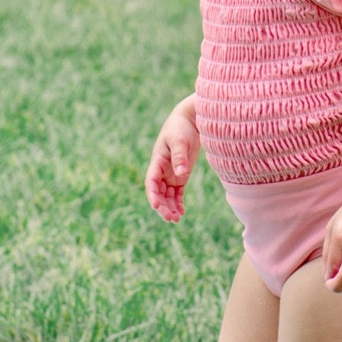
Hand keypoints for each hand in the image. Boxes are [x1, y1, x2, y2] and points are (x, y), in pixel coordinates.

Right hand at [145, 102, 199, 221]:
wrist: (190, 121)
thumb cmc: (181, 128)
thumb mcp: (179, 141)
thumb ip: (179, 157)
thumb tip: (181, 174)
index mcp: (157, 161)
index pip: (151, 182)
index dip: (152, 194)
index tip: (156, 205)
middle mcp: (161, 170)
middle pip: (159, 193)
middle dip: (163, 206)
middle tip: (171, 218)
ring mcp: (171, 174)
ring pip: (167, 196)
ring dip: (170, 208)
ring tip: (176, 220)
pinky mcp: (181, 176)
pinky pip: (177, 193)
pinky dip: (178, 203)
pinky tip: (182, 213)